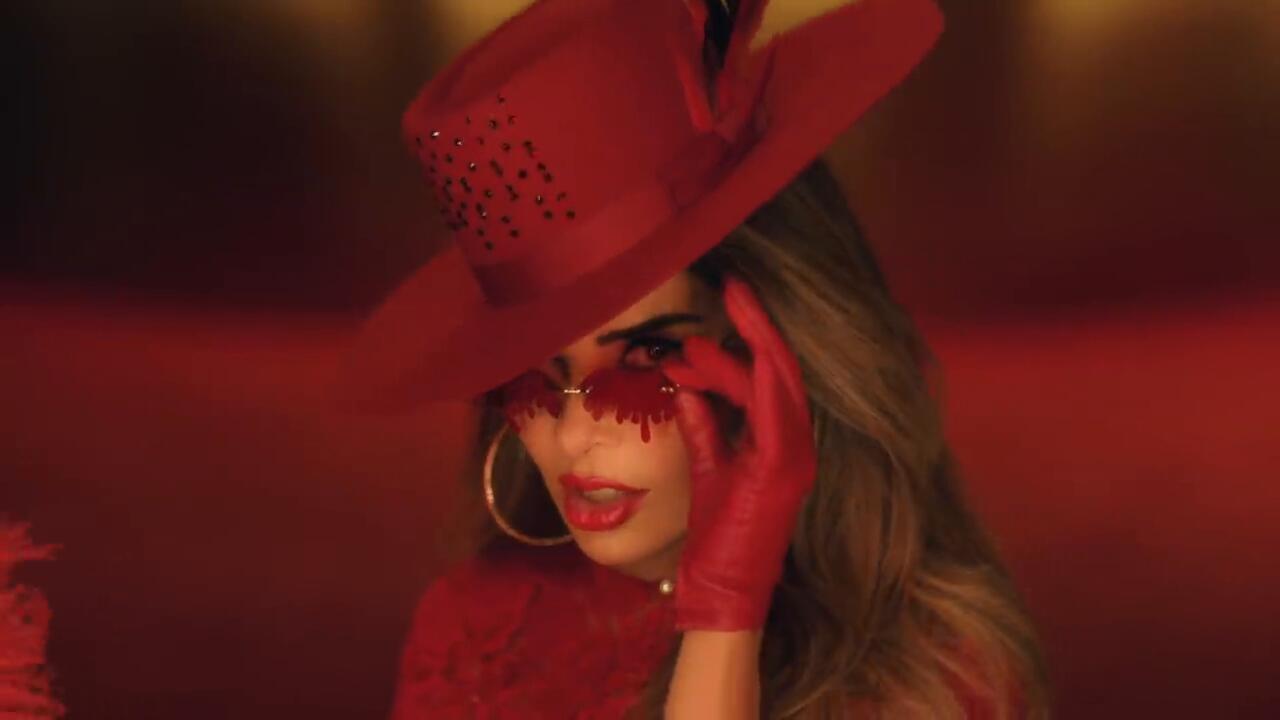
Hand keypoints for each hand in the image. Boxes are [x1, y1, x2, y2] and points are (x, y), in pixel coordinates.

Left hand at [658, 275, 817, 630]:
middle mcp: (797, 443)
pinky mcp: (782, 468)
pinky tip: (716, 357)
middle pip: (780, 368)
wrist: (723, 590)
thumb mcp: (708, 469)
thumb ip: (703, 427)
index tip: (723, 304)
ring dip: (739, 349)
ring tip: (690, 342)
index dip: (747, 339)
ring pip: (778, 380)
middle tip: (727, 288)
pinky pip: (770, 408)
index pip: (768, 378)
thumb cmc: (717, 536)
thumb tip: (685, 387)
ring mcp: (795, 456)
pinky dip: (748, 378)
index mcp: (782, 442)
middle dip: (754, 325)